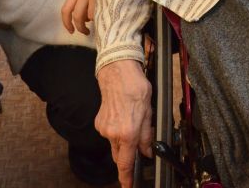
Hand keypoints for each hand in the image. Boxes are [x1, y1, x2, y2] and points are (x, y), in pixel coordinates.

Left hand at [61, 0, 104, 34]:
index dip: (66, 22)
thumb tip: (85, 18)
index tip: (71, 31)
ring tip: (97, 23)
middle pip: (76, 16)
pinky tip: (104, 14)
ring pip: (87, 16)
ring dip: (91, 22)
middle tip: (85, 32)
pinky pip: (98, 11)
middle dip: (79, 27)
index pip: (66, 9)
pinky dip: (99, 16)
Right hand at [95, 60, 152, 187]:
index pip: (125, 163)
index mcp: (128, 132)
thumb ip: (147, 135)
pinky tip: (123, 117)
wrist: (117, 73)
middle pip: (119, 155)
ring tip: (132, 121)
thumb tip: (147, 152)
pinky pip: (110, 133)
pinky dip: (117, 131)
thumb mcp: (148, 111)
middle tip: (137, 152)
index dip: (127, 178)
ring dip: (124, 140)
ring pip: (115, 143)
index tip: (128, 186)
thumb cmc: (135, 88)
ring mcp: (104, 128)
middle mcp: (113, 133)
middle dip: (127, 157)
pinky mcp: (99, 123)